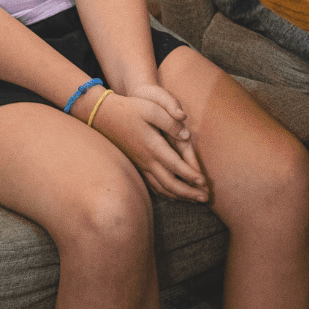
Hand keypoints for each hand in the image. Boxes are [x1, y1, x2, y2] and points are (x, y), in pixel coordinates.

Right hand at [92, 83, 208, 202]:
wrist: (103, 114)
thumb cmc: (130, 109)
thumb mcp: (152, 108)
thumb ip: (170, 121)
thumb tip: (187, 135)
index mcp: (153, 146)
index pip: (175, 166)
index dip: (191, 176)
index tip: (204, 183)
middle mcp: (147, 160)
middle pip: (170, 184)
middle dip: (189, 193)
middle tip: (206, 199)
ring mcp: (141, 164)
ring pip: (161, 187)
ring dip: (179, 196)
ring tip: (194, 200)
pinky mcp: (137, 165)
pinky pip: (153, 185)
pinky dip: (166, 193)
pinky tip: (174, 194)